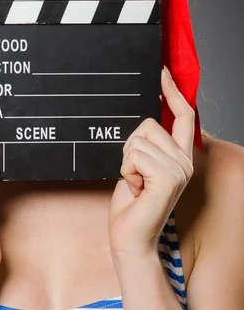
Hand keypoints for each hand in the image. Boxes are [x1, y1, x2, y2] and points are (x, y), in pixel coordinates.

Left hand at [108, 66, 194, 258]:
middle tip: (133, 173)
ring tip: (134, 183)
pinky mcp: (168, 177)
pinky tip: (134, 188)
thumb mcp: (138, 167)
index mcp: (179, 156)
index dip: (172, 92)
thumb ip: (146, 145)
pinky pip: (134, 153)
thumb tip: (141, 120)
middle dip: (129, 146)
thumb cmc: (131, 204)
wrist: (130, 237)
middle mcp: (184, 161)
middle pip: (148, 123)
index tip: (162, 73)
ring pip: (138, 139)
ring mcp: (179, 169)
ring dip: (126, 160)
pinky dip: (125, 169)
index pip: (183, 115)